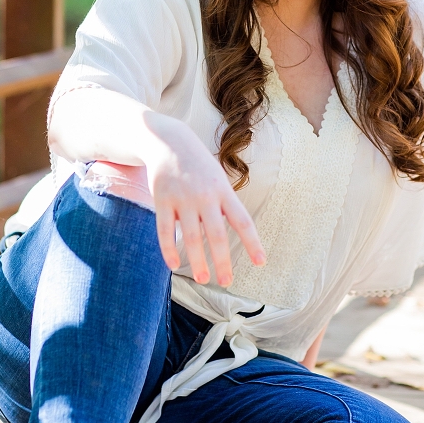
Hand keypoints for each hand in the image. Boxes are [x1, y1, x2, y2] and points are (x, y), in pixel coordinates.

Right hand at [141, 112, 264, 286]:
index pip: (242, 220)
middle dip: (223, 261)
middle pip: (217, 234)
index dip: (252, 242)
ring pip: (192, 237)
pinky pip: (165, 230)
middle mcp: (205, 196)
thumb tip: (231, 234)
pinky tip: (174, 265)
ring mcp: (182, 198)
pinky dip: (169, 249)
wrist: (168, 141)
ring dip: (198, 261)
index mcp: (223, 191)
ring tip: (204, 279)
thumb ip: (224, 205)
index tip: (261, 262)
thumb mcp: (218, 178)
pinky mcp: (162, 200)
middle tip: (226, 281)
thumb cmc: (198, 166)